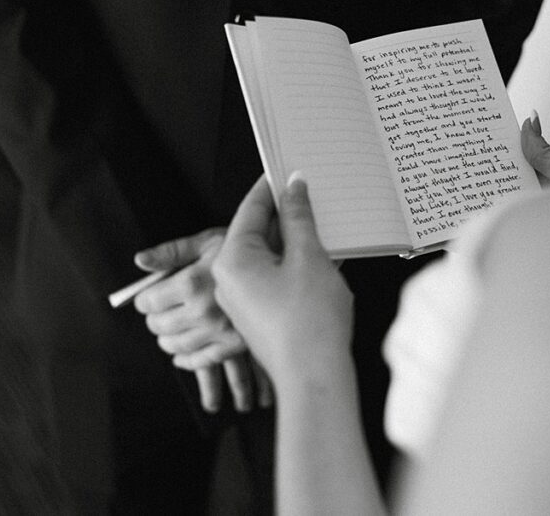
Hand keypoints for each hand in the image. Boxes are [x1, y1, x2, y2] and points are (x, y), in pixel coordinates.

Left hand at [133, 228, 267, 412]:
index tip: (148, 297)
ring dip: (168, 340)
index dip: (145, 299)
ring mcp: (218, 332)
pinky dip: (187, 360)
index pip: (149, 302)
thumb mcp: (208, 241)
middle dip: (155, 319)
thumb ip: (171, 251)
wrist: (285, 265)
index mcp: (191, 282)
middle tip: (161, 312)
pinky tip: (183, 356)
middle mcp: (202, 310)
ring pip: (175, 346)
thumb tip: (140, 261)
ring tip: (171, 330)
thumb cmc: (245, 249)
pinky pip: (200, 362)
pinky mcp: (233, 346)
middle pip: (159, 326)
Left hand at [213, 174, 353, 385]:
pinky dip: (292, 266)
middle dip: (284, 216)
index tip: (288, 171)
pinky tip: (318, 262)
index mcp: (232, 260)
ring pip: (265, 257)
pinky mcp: (257, 315)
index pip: (250, 209)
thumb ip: (298, 218)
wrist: (315, 377)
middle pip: (255, 232)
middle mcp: (228, 280)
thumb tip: (293, 189)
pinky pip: (271, 279)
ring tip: (321, 230)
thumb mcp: (309, 257)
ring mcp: (241, 300)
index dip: (272, 187)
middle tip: (311, 199)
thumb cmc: (310, 322)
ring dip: (291, 242)